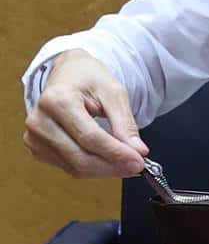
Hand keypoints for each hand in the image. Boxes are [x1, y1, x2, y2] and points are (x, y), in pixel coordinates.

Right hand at [23, 51, 147, 178]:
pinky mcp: (37, 148)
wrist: (68, 73)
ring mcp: (34, 137)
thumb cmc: (89, 79)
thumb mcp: (114, 93)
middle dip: (112, 166)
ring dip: (104, 170)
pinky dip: (92, 168)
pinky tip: (108, 160)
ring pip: (74, 167)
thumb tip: (138, 151)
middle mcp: (40, 121)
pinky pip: (68, 167)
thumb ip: (125, 123)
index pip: (90, 137)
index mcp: (57, 101)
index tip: (139, 162)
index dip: (116, 153)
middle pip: (79, 157)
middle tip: (136, 166)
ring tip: (126, 163)